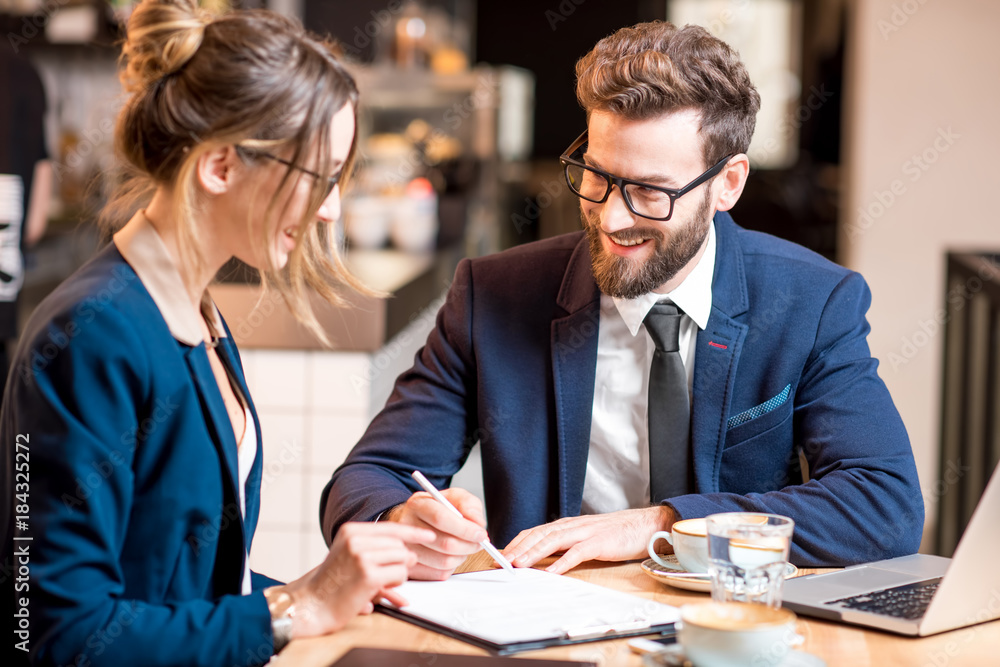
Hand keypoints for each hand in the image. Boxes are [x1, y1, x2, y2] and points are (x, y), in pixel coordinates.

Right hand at [277, 521, 434, 638]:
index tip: (429, 535)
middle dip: (401, 562)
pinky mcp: (368, 575)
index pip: (391, 527)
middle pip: (400, 546)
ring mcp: (362, 556)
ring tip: (379, 585)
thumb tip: (412, 555)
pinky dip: (394, 586)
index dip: (412, 532)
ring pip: (402, 559)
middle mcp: (356, 540)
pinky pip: (399, 574)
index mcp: (351, 531)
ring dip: (397, 575)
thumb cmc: (332, 584)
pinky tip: (377, 593)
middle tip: (387, 577)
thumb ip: (377, 550)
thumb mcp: (350, 556)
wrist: (311, 604)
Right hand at [385, 487, 487, 579]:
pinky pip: (438, 574)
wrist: (415, 521)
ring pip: (443, 562)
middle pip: (444, 544)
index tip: (481, 534)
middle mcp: (406, 527)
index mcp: (417, 505)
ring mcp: (406, 550)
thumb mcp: (454, 497)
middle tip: (479, 543)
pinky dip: (452, 567)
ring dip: (461, 557)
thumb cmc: (437, 509)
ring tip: (463, 547)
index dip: (465, 529)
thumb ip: (468, 505)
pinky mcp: (410, 568)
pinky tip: (452, 556)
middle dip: (469, 546)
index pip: (440, 518)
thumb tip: (478, 524)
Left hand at [502, 505, 674, 574]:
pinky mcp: (600, 542)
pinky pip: (577, 553)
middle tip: (502, 561)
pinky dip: (562, 563)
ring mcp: (586, 532)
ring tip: (519, 565)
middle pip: (539, 534)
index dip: (516, 542)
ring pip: (553, 540)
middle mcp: (573, 525)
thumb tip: (543, 559)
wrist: (645, 525)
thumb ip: (566, 545)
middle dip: (518, 548)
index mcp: (567, 525)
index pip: (535, 531)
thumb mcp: (585, 537)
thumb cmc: (615, 533)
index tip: (500, 555)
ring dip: (534, 553)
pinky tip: (551, 572)